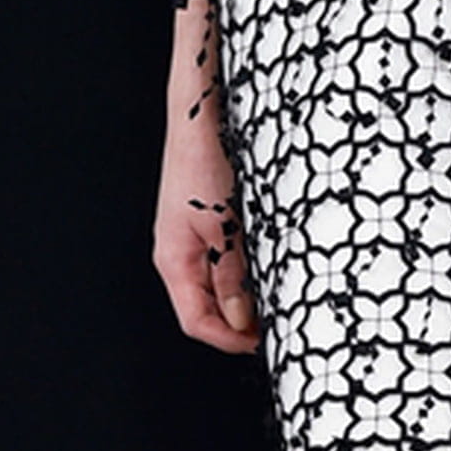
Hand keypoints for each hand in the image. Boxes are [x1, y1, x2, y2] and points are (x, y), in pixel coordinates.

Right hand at [154, 127, 259, 354]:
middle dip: (242, 324)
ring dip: (248, 300)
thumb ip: (232, 276)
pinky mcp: (212, 226)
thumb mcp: (225, 225)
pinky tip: (268, 271)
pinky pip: (229, 266)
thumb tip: (241, 320)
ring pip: (223, 291)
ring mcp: (196, 242)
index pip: (197, 323)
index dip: (230, 341)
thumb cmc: (204, 155)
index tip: (262, 343)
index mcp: (174, 260)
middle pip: (210, 312)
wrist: (204, 107)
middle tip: (276, 324)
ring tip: (276, 298)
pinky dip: (249, 276)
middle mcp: (181, 256)